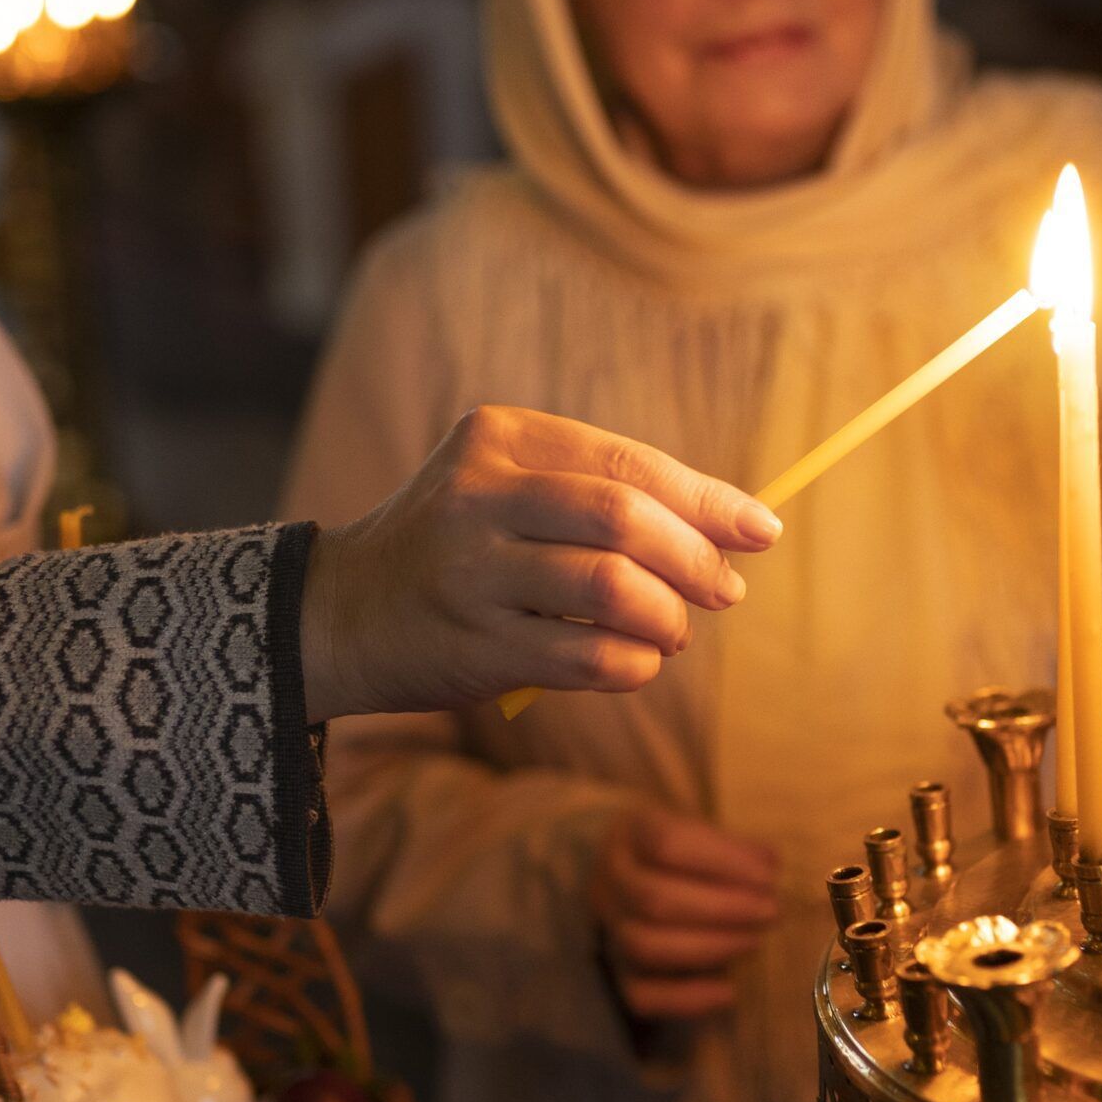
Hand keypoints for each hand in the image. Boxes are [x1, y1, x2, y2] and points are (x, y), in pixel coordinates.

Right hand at [300, 406, 780, 720]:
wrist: (340, 613)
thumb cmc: (459, 548)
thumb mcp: (512, 489)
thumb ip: (607, 495)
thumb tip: (737, 527)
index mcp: (499, 438)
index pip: (628, 463)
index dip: (706, 500)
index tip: (760, 530)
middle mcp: (478, 495)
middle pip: (624, 518)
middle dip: (694, 558)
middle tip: (723, 590)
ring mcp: (470, 572)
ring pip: (611, 589)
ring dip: (666, 618)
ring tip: (671, 631)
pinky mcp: (473, 644)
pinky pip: (586, 656)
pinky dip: (632, 664)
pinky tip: (636, 663)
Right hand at [591, 808, 778, 1023]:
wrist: (646, 870)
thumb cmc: (689, 845)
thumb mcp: (705, 824)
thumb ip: (735, 844)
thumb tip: (769, 864)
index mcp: (630, 831)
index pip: (666, 841)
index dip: (721, 860)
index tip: (769, 873)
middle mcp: (610, 879)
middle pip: (654, 899)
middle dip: (722, 909)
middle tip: (771, 912)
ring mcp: (610, 927)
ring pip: (644, 946)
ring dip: (709, 947)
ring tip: (754, 941)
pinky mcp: (618, 970)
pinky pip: (641, 995)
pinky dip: (687, 998)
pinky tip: (729, 991)